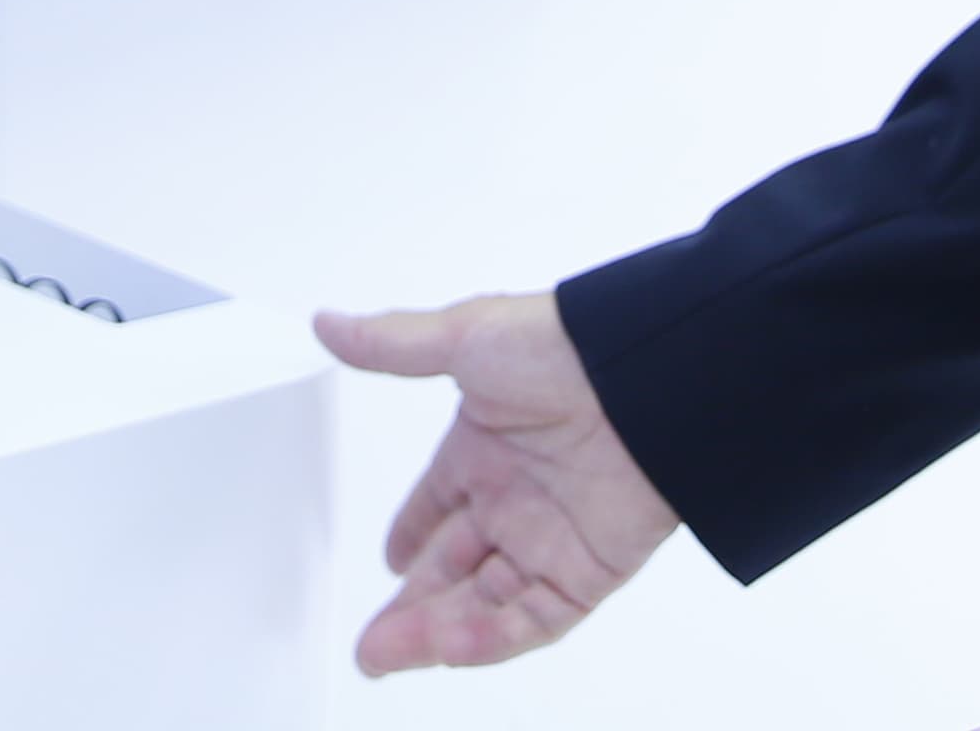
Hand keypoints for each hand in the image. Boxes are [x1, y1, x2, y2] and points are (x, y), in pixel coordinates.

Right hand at [317, 290, 683, 674]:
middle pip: (452, 569)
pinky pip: (534, 617)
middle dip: (409, 608)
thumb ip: (393, 345)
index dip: (411, 535)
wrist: (651, 375)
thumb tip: (329, 325)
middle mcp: (517, 497)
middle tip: (371, 643)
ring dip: (436, 632)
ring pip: (484, 602)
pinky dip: (492, 639)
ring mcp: (552, 536)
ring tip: (385, 654)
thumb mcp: (464, 338)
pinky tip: (449, 649)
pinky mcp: (590, 569)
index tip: (388, 562)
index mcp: (485, 448)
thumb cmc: (565, 346)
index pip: (438, 506)